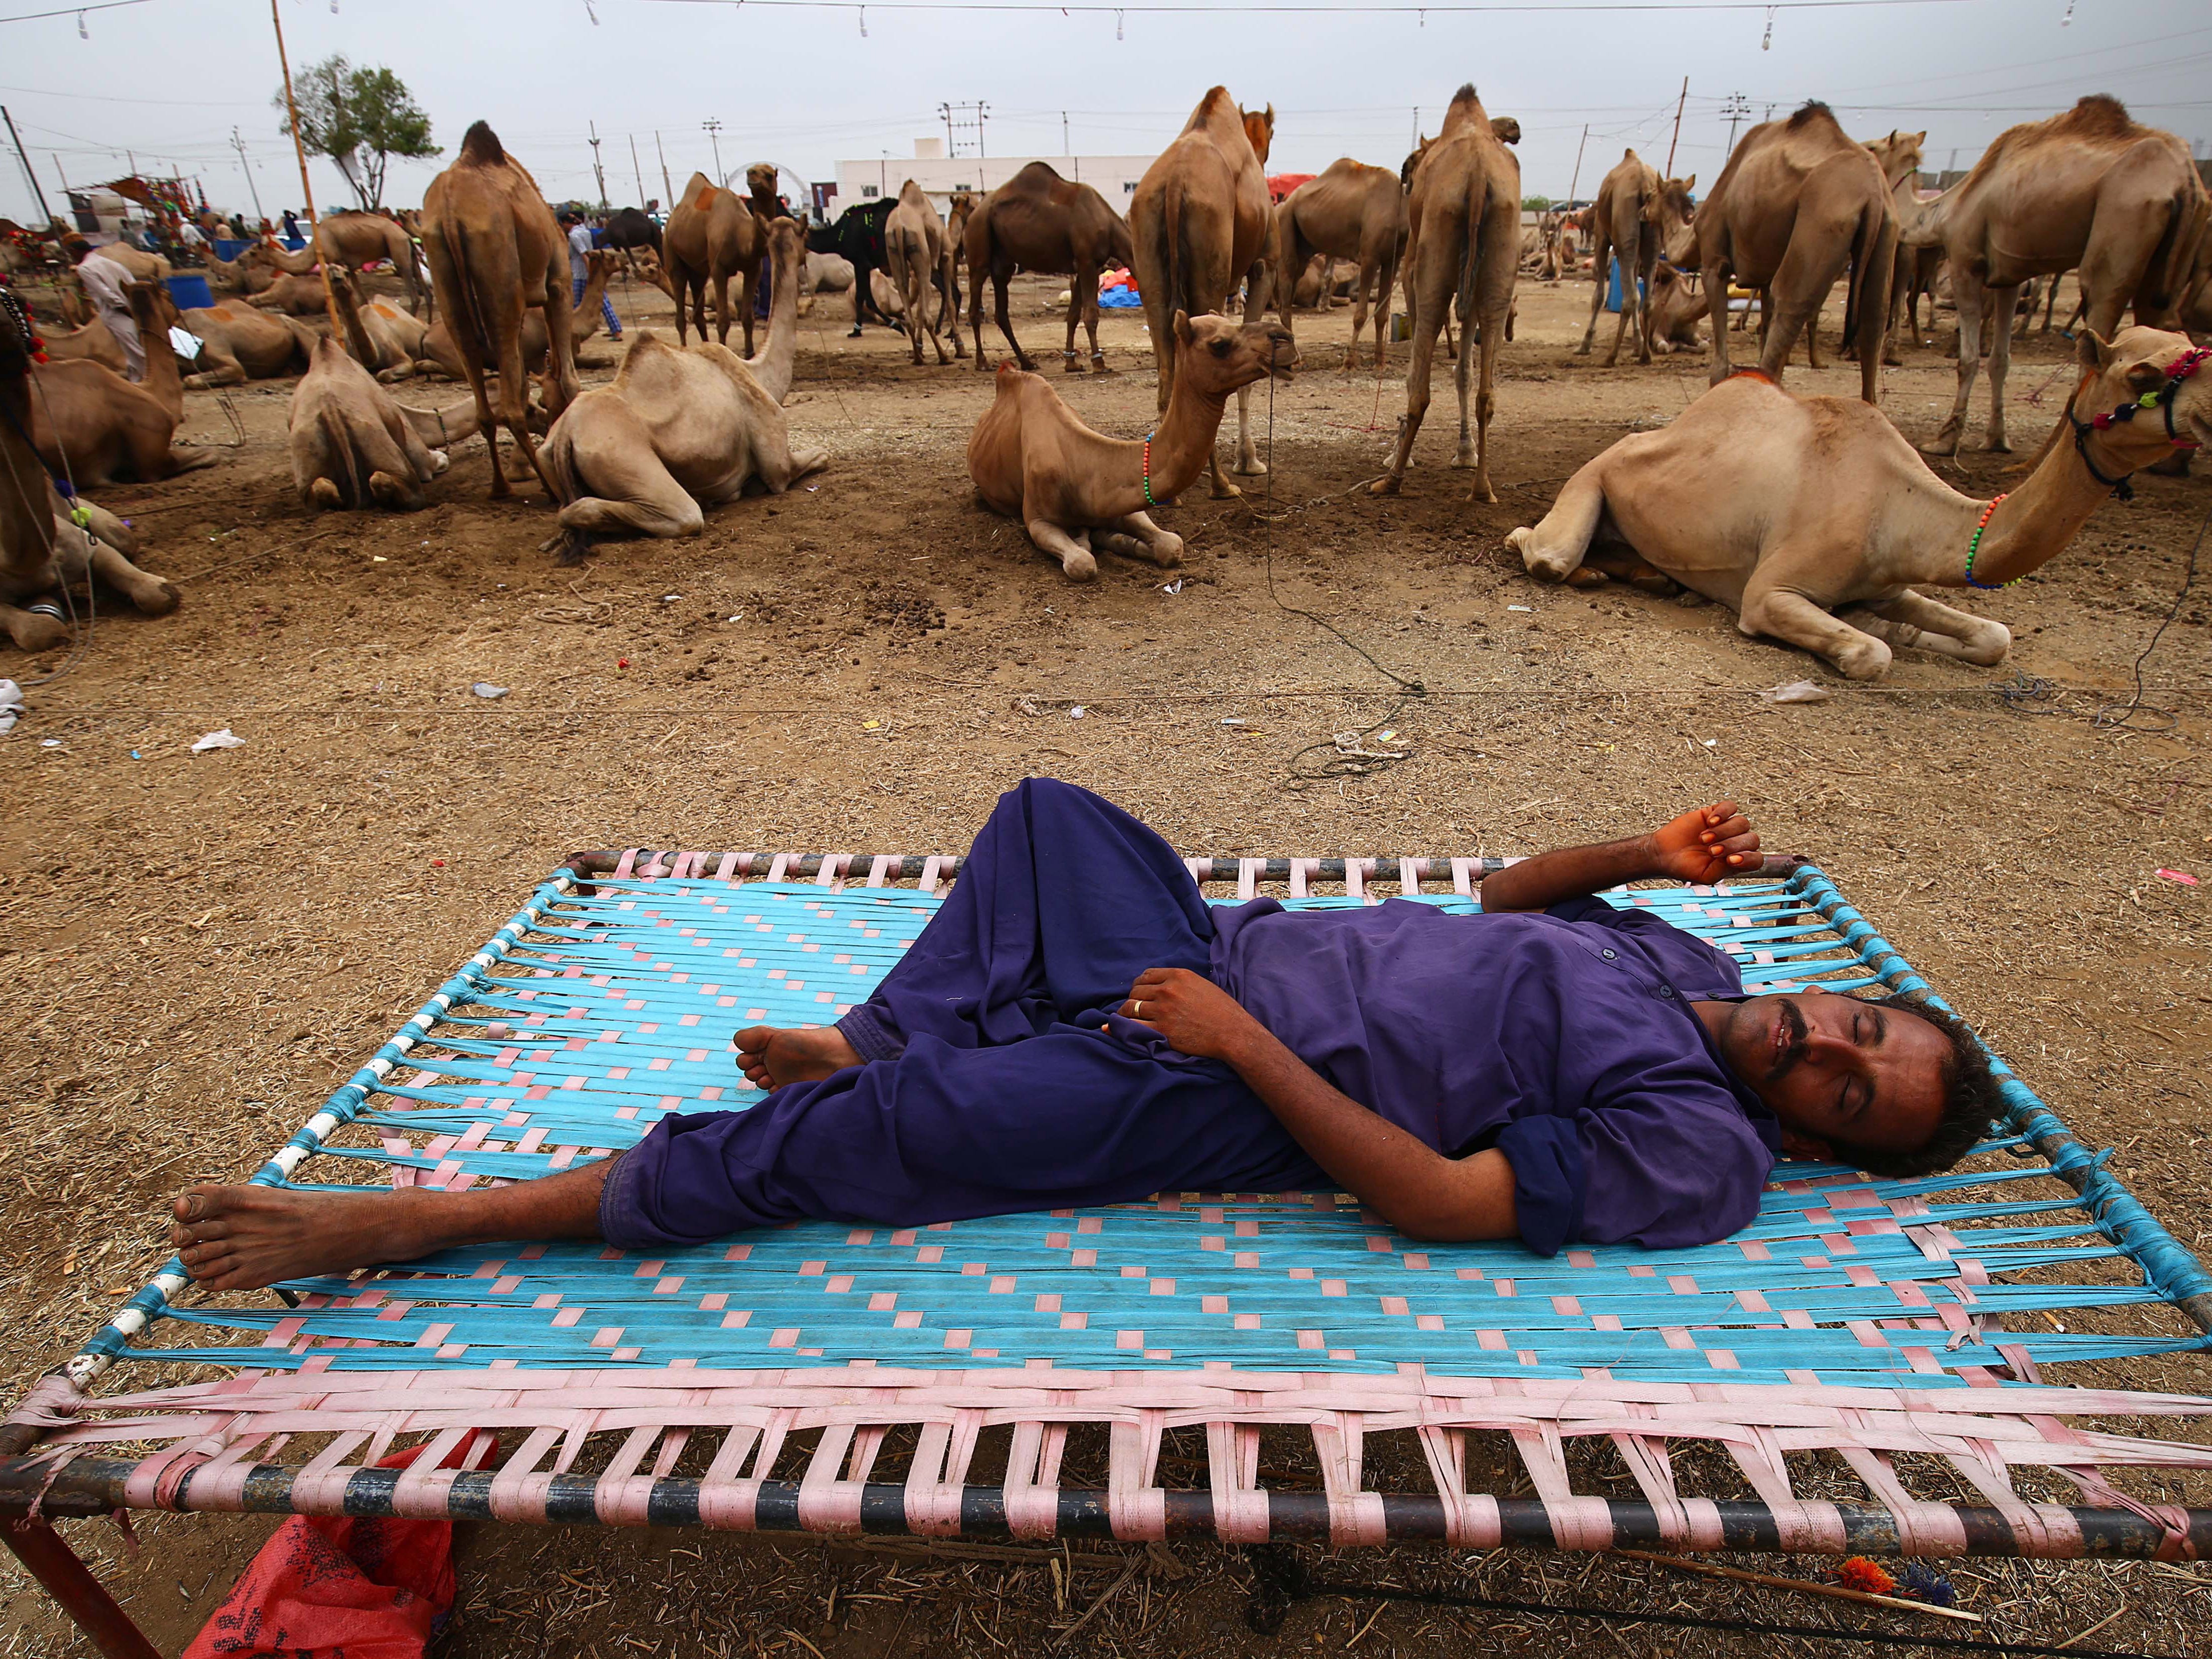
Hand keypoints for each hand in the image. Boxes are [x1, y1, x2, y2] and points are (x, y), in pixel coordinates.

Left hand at [1116, 968, 1262, 1061]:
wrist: (1232, 1032)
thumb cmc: (1222, 1010)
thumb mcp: (1201, 984)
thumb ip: (1180, 982)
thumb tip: (1161, 985)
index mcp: (1178, 975)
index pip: (1146, 975)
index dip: (1139, 984)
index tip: (1139, 993)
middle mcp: (1168, 989)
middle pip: (1136, 991)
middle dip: (1133, 999)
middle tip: (1132, 1008)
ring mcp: (1163, 1010)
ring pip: (1131, 1007)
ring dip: (1125, 1013)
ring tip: (1124, 1019)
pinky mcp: (1162, 1030)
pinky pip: (1133, 1026)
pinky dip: (1123, 1027)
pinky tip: (1120, 1029)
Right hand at [1648, 800, 1764, 882]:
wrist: (1664, 853)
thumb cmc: (1685, 867)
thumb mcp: (1706, 876)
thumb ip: (1724, 870)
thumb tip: (1736, 857)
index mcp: (1738, 861)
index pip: (1756, 858)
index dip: (1748, 858)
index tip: (1731, 860)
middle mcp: (1736, 843)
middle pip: (1752, 839)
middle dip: (1732, 845)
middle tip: (1711, 851)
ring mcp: (1727, 826)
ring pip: (1742, 822)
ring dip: (1724, 831)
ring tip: (1704, 838)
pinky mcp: (1715, 812)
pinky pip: (1730, 807)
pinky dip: (1723, 813)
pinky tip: (1710, 821)